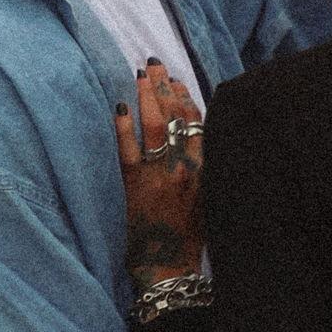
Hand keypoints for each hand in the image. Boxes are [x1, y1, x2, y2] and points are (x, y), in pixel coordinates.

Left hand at [115, 62, 204, 286]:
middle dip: (165, 86)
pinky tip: (119, 107)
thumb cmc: (192, 235)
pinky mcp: (136, 186)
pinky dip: (124, 127)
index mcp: (207, 169)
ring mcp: (159, 175)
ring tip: (140, 76)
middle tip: (155, 64)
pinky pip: (128, 150)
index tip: (178, 78)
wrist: (169, 267)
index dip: (186, 97)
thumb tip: (193, 135)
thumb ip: (205, 166)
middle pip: (176, 116)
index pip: (198, 122)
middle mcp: (185, 167)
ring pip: (154, 126)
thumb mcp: (211, 197)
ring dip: (146, 96)